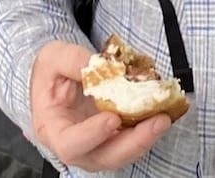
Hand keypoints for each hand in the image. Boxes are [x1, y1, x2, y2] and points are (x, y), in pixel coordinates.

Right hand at [29, 40, 171, 170]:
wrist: (57, 76)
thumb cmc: (50, 71)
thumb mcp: (53, 57)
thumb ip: (73, 60)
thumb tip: (100, 65)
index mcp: (52, 128)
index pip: (70, 144)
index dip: (92, 135)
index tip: (112, 118)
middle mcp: (76, 144)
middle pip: (103, 157)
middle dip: (133, 143)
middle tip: (157, 121)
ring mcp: (97, 144)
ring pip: (122, 154)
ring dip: (145, 138)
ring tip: (164, 117)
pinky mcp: (114, 137)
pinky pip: (132, 141)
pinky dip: (148, 130)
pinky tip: (162, 112)